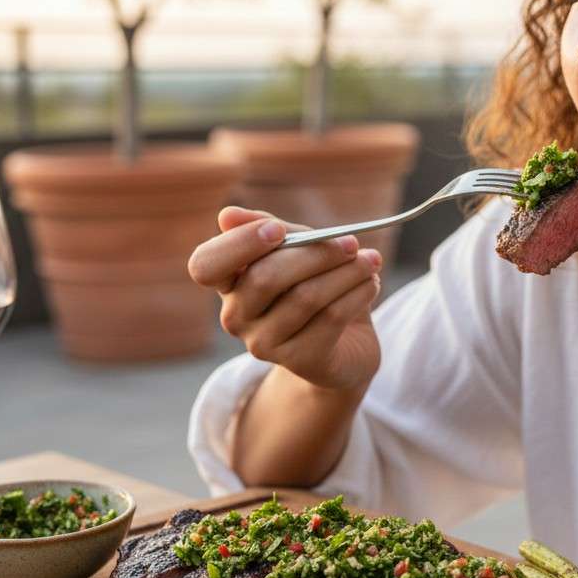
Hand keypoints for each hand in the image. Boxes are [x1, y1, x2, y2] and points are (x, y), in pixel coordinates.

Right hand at [188, 207, 382, 392]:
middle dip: (314, 254)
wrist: (346, 346)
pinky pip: (330, 318)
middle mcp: (236, 316)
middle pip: (265, 278)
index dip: (239, 245)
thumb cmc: (316, 285)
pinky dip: (356, 294)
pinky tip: (371, 284)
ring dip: (346, 273)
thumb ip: (273, 231)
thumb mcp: (298, 251)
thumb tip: (228, 215)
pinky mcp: (299, 361)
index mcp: (228, 282)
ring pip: (304, 298)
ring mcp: (264, 343)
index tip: (279, 230)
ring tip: (371, 261)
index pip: (205, 265)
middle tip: (351, 243)